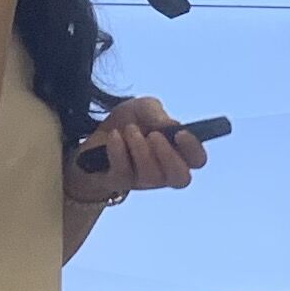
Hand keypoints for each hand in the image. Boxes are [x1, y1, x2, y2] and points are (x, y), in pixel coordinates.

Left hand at [68, 95, 206, 204]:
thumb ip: (157, 113)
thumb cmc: (126, 123)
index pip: (197, 160)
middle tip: (154, 136)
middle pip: (181, 178)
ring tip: (130, 130)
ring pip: (151, 176)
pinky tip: (114, 137)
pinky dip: (119, 151)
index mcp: (177, 152)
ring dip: (140, 149)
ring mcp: (142, 181)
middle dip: (168, 156)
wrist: (92, 134)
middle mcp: (164, 172)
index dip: (193, 149)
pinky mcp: (119, 182)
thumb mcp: (142, 108)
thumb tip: (171, 125)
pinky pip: (124, 172)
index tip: (180, 133)